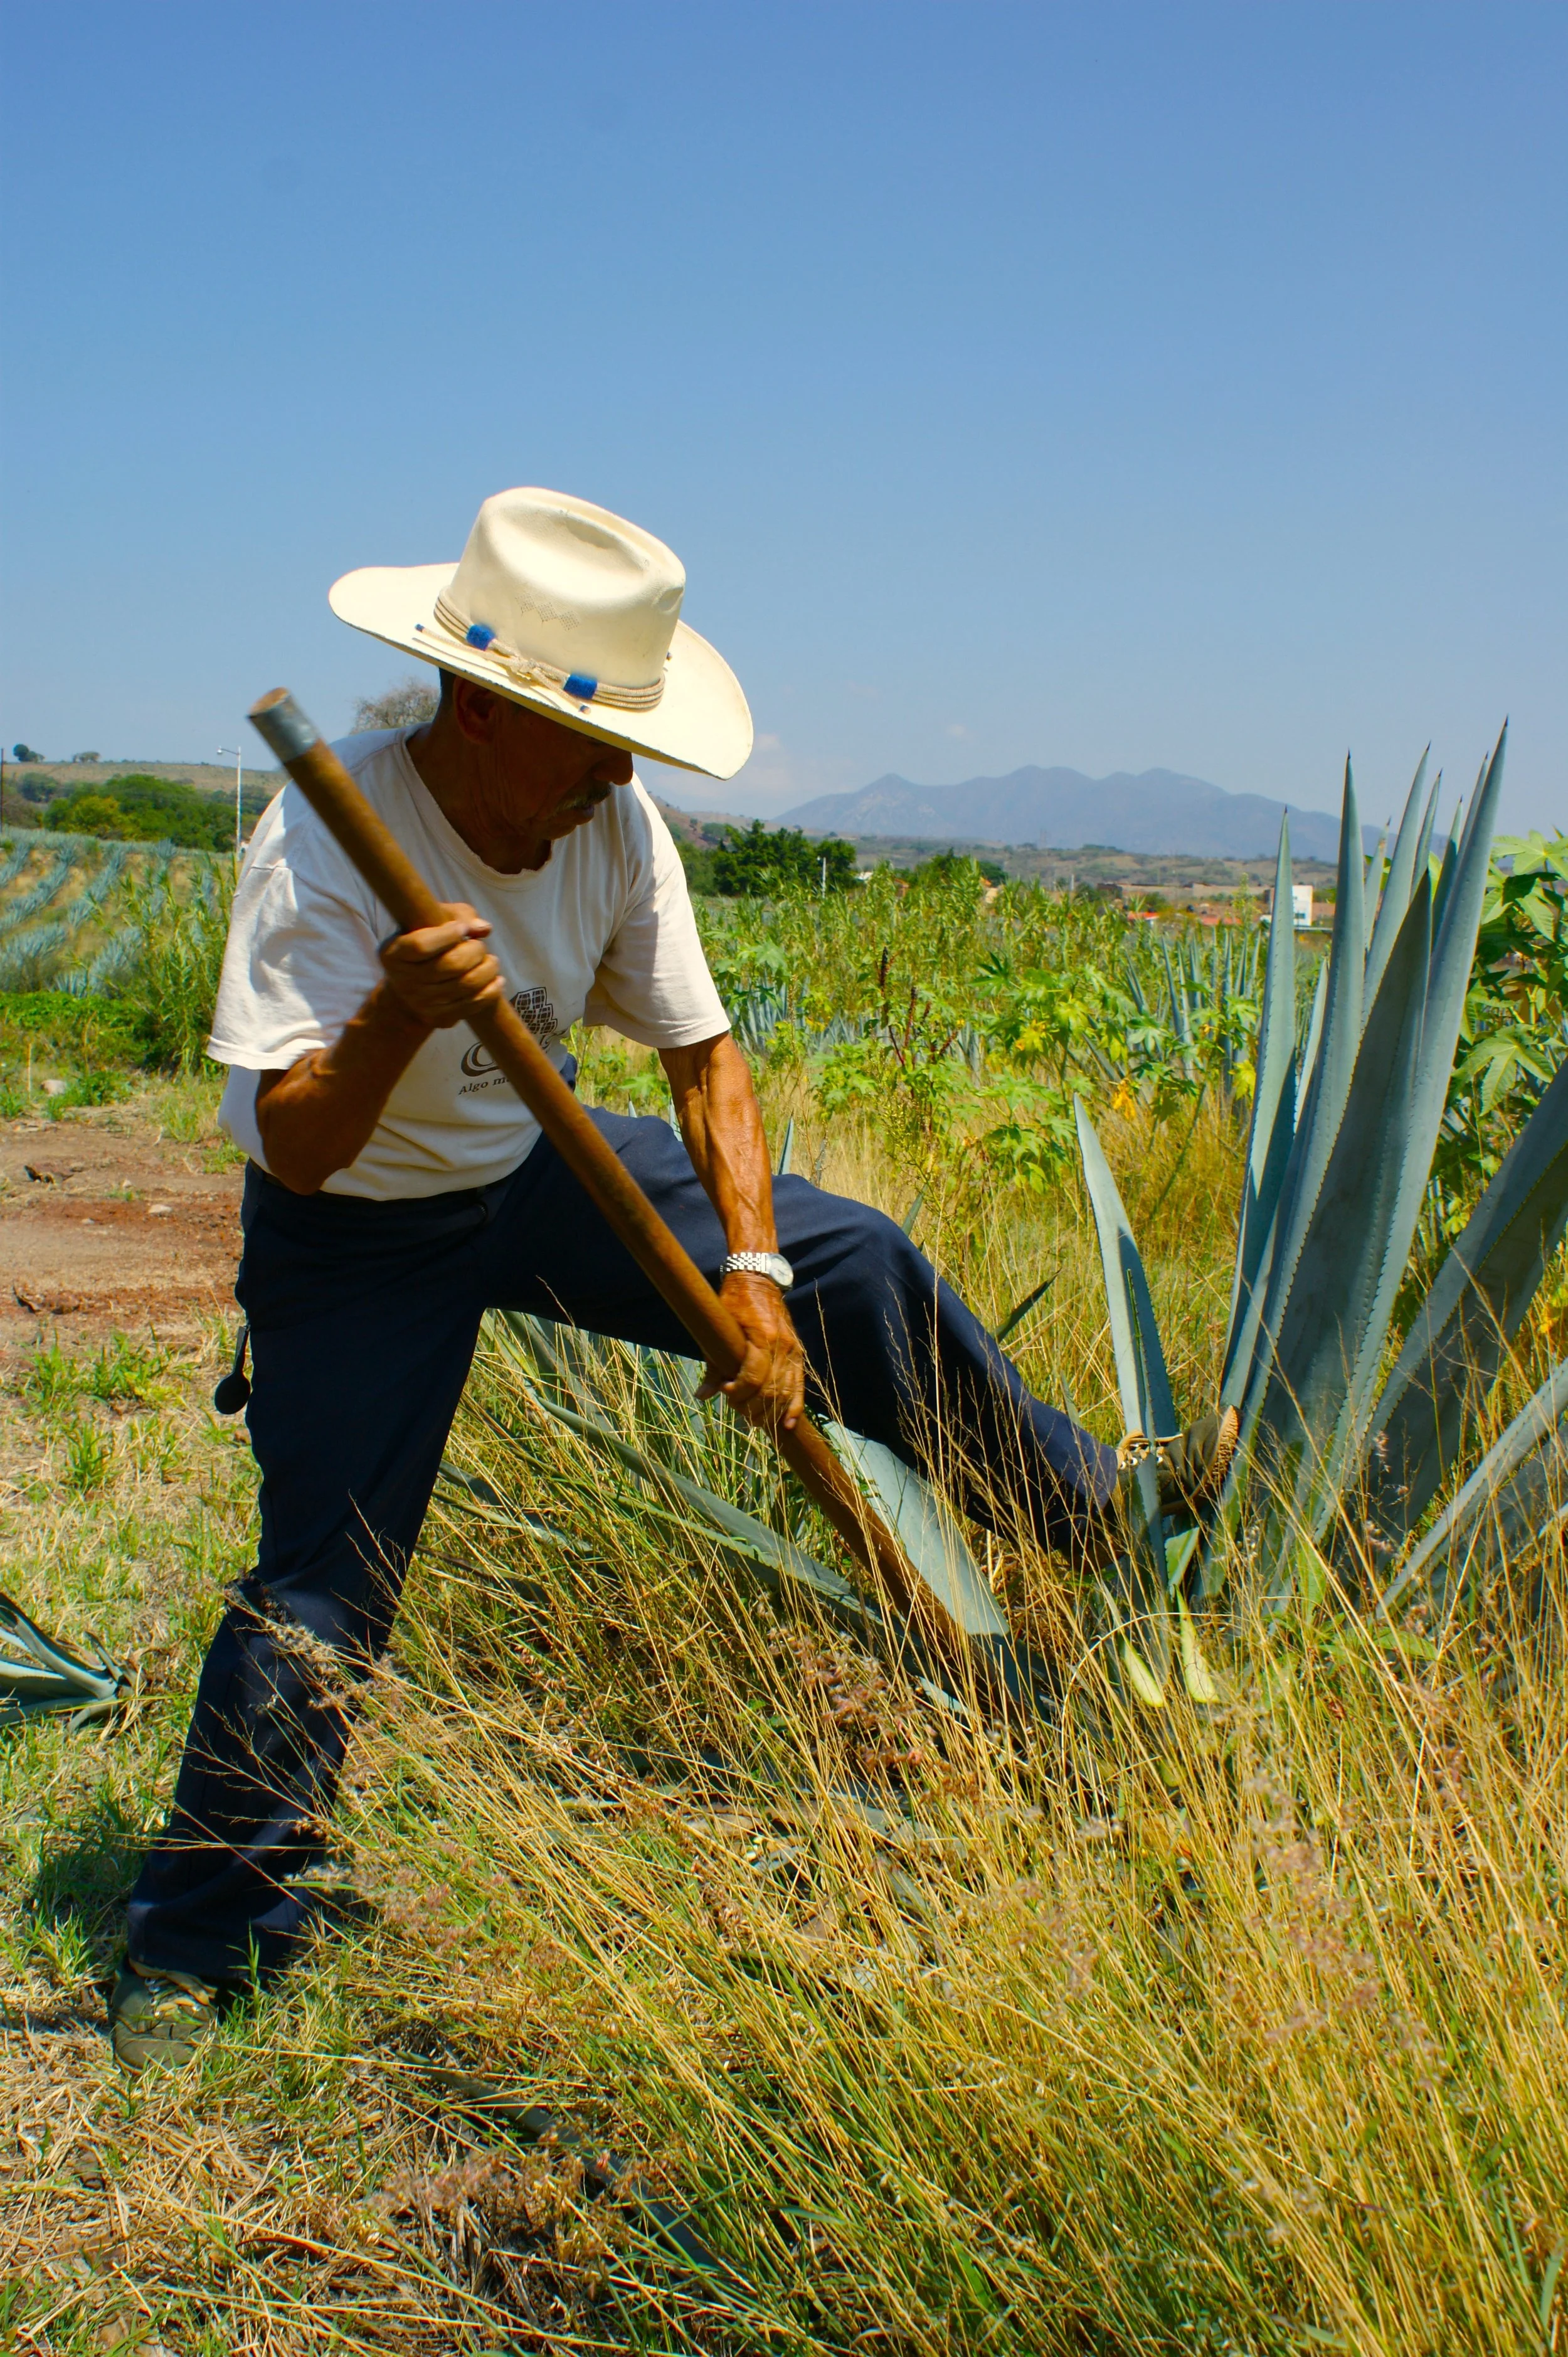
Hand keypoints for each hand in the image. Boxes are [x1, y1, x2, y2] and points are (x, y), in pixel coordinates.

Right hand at [378, 903, 504, 1030]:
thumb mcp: (431, 922)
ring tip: (492, 961)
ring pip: (466, 985)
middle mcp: (402, 980)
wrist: (411, 988)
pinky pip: (472, 1005)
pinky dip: (491, 991)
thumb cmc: (426, 946)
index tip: (463, 928)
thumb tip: (483, 928)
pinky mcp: (438, 1017)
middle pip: (450, 965)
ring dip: (488, 970)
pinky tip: (497, 980)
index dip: (448, 935)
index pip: (421, 945)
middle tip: (480, 946)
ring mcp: (420, 1002)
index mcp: (393, 953)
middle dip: (475, 951)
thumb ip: (457, 916)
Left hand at [698, 1271, 805, 1430]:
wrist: (760, 1280)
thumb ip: (714, 1364)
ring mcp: (793, 1351)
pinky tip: (786, 1424)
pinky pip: (799, 1386)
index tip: (726, 1393)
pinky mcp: (798, 1354)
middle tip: (738, 1413)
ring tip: (754, 1421)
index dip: (739, 1392)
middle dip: (753, 1408)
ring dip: (770, 1412)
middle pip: (771, 1390)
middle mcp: (781, 1346)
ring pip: (786, 1392)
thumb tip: (703, 1395)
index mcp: (762, 1337)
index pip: (753, 1377)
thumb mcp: (719, 1328)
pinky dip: (794, 1406)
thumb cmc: (734, 1302)